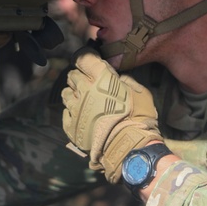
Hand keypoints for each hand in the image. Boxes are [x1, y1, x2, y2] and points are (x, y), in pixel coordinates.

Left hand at [61, 47, 161, 182]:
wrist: (128, 147)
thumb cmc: (138, 117)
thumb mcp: (140, 92)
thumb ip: (125, 81)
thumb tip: (116, 78)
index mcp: (101, 77)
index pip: (83, 58)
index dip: (86, 59)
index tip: (90, 63)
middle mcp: (84, 89)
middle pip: (72, 75)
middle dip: (79, 77)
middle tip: (89, 84)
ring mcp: (75, 108)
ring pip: (66, 93)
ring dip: (74, 94)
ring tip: (83, 101)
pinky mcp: (70, 126)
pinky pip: (66, 113)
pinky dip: (71, 113)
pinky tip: (81, 116)